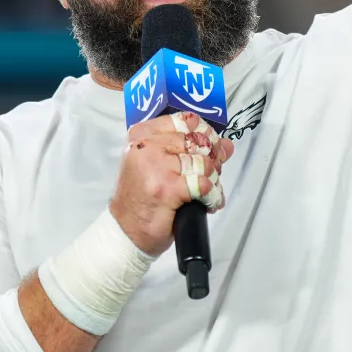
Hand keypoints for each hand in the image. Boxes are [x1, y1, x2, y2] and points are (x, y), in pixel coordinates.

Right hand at [109, 112, 234, 255]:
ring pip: (204, 164)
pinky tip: (207, 202)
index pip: (184, 121)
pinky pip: (205, 185)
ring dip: (213, 181)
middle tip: (210, 175)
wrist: (125, 229)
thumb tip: (225, 144)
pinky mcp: (168, 188)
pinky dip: (212, 196)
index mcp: (142, 135)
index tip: (211, 146)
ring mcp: (157, 167)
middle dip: (213, 159)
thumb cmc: (141, 198)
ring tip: (207, 192)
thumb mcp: (157, 165)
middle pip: (198, 142)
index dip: (205, 133)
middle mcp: (147, 147)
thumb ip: (188, 150)